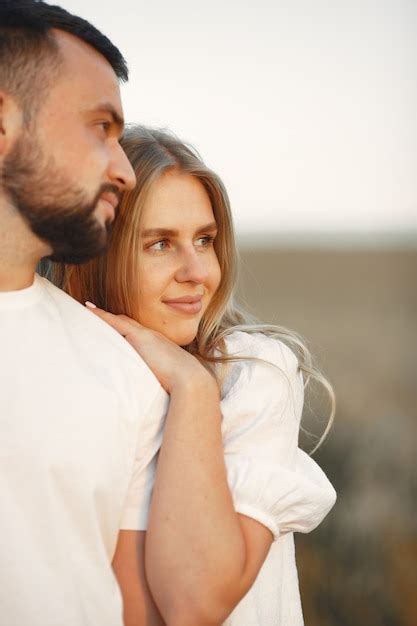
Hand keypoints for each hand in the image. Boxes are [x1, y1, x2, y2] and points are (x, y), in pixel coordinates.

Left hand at [86, 303, 213, 393]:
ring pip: (121, 320)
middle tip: (98, 315)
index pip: (139, 333)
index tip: (117, 328)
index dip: (127, 329)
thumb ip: (164, 381)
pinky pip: (115, 322)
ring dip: (105, 316)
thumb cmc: (184, 385)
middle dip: (115, 319)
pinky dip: (101, 315)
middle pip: (130, 323)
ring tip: (88, 310)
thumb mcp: (172, 380)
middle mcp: (153, 336)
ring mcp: (146, 335)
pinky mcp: (138, 336)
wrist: (191, 380)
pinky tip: (88, 309)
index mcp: (161, 346)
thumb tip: (160, 391)